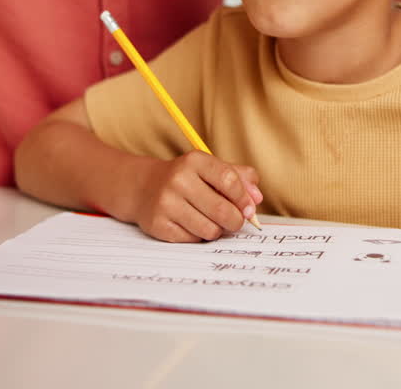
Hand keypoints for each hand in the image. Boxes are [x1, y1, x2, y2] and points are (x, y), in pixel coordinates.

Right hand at [132, 151, 262, 242]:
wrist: (143, 187)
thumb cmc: (186, 178)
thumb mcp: (210, 168)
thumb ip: (239, 178)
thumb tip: (256, 198)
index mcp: (194, 161)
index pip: (230, 181)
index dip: (244, 199)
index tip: (249, 209)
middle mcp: (178, 180)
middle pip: (223, 210)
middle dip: (236, 221)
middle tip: (235, 221)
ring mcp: (166, 203)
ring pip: (210, 229)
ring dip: (217, 230)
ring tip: (211, 221)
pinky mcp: (158, 224)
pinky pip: (193, 239)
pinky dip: (199, 236)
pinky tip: (192, 224)